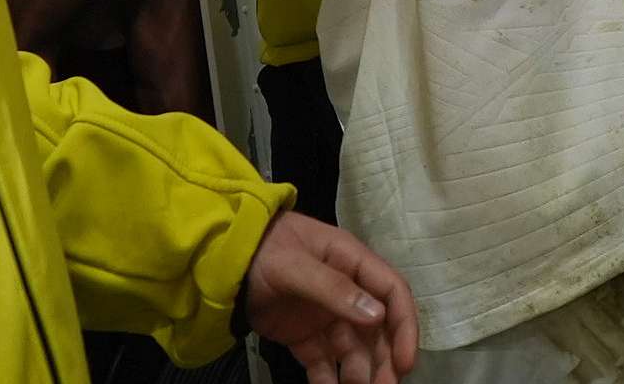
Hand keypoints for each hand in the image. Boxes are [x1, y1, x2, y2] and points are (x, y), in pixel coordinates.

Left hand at [245, 210, 421, 381]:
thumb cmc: (261, 252)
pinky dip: (329, 380)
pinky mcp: (303, 336)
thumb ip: (333, 288)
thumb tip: (377, 316)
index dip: (404, 326)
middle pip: (377, 329)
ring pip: (353, 350)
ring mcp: (324, 315)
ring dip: (361, 373)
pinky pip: (323, 363)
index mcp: (351, 262)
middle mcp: (346, 291)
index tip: (405, 361)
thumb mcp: (294, 264)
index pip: (392, 292)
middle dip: (385, 359)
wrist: (219, 260)